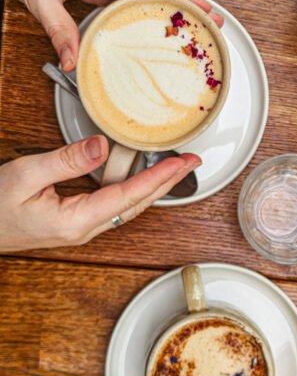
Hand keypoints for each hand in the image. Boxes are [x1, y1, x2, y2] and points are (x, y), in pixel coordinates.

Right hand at [0, 135, 200, 251]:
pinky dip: (134, 188)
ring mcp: (81, 227)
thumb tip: (101, 147)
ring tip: (175, 166)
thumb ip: (64, 160)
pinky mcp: (76, 222)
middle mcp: (84, 229)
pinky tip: (143, 177)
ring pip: (128, 206)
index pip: (128, 196)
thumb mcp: (24, 176)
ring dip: (154, 185)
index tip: (180, 162)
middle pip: (137, 204)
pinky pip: (114, 205)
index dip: (158, 177)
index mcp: (75, 221)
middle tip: (192, 161)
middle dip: (167, 182)